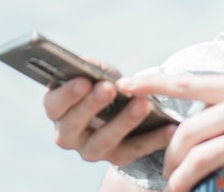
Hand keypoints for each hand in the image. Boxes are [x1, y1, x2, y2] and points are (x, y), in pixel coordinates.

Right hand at [43, 62, 175, 165]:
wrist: (120, 104)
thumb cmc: (102, 82)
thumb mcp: (95, 70)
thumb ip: (89, 67)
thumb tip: (88, 66)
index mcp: (57, 109)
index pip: (54, 105)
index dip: (68, 94)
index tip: (84, 80)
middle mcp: (68, 135)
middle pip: (75, 124)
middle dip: (93, 105)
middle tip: (109, 88)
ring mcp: (91, 150)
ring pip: (104, 140)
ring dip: (124, 122)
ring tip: (143, 104)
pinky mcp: (117, 157)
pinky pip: (134, 150)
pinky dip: (153, 139)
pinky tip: (169, 127)